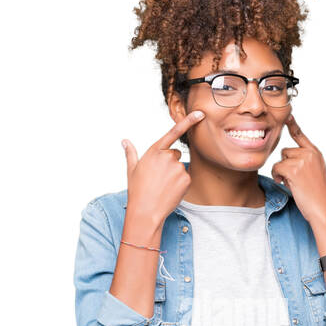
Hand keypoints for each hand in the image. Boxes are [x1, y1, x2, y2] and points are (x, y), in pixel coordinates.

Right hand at [121, 110, 203, 233]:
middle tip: (158, 178)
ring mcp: (178, 168)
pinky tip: (170, 191)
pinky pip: (186, 177)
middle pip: (175, 154)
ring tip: (162, 186)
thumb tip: (125, 142)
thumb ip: (131, 153)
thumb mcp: (132, 169)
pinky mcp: (186, 179)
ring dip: (174, 174)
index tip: (200, 114)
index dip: (188, 121)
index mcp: (154, 151)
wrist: (146, 211)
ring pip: (180, 167)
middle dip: (169, 163)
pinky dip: (180, 184)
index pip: (174, 132)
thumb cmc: (137, 190)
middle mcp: (167, 156)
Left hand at [271, 115, 325, 225]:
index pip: (301, 135)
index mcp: (316, 153)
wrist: (322, 208)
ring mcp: (302, 160)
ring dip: (282, 172)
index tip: (287, 115)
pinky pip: (276, 168)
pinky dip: (278, 176)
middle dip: (286, 165)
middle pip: (286, 151)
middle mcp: (310, 153)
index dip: (293, 125)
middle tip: (295, 179)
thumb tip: (288, 157)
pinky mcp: (294, 169)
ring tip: (293, 183)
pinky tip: (286, 184)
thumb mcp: (315, 172)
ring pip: (281, 160)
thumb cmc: (317, 195)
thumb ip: (305, 161)